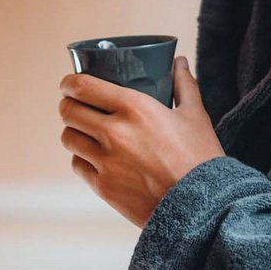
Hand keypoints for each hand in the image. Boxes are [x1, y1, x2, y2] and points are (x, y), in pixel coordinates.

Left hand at [58, 57, 223, 226]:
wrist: (201, 207)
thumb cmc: (200, 158)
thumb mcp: (196, 116)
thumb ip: (184, 85)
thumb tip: (179, 62)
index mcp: (135, 108)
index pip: (83, 86)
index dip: (70, 82)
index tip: (70, 83)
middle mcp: (114, 133)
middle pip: (68, 111)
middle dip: (69, 105)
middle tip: (76, 105)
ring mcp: (106, 162)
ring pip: (68, 138)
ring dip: (74, 132)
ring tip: (84, 131)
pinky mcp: (103, 187)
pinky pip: (78, 165)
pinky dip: (82, 158)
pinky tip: (93, 156)